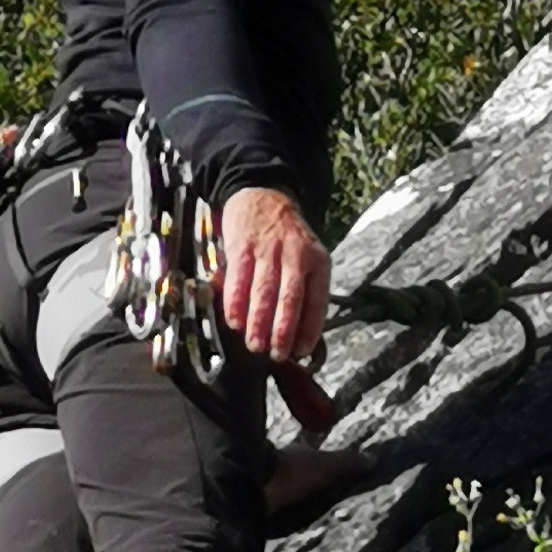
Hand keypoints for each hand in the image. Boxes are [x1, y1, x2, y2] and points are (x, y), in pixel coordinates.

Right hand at [220, 186, 329, 364]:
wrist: (263, 195)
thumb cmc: (286, 240)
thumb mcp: (307, 259)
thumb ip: (305, 292)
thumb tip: (298, 340)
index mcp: (317, 262)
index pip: (316, 301)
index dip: (309, 330)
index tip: (300, 352)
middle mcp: (295, 255)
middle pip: (290, 298)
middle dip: (283, 331)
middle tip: (277, 355)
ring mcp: (268, 250)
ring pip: (264, 292)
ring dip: (259, 323)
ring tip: (255, 346)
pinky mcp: (242, 246)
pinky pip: (238, 279)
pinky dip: (235, 303)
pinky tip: (234, 322)